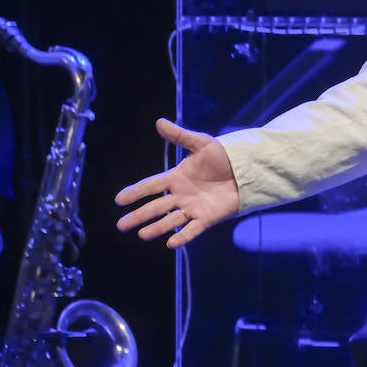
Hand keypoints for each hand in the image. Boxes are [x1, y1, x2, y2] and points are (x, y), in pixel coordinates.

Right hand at [114, 118, 240, 247]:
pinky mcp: (208, 218)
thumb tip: (159, 122)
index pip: (151, 186)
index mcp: (177, 177)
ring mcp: (194, 207)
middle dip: (138, 216)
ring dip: (157, 228)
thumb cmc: (224, 156)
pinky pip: (193, 229)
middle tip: (121, 225)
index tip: (119, 200)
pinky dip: (183, 236)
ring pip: (170, 220)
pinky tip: (171, 244)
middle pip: (156, 207)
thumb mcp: (202, 144)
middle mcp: (181, 195)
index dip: (135, 192)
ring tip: (142, 234)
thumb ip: (180, 136)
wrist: (247, 168)